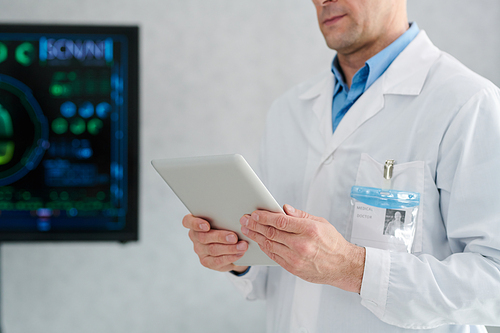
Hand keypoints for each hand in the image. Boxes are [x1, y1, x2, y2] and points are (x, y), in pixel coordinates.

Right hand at [182, 214, 248, 272]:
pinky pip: (218, 261)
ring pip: (213, 249)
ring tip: (242, 246)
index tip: (206, 225)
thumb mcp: (223, 219)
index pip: (188, 222)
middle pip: (203, 237)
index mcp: (194, 222)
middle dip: (220, 237)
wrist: (228, 244)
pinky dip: (230, 257)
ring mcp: (199, 250)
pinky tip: (239, 253)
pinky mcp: (206, 261)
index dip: (195, 224)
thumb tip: (239, 217)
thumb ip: (224, 217)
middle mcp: (195, 236)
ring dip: (230, 248)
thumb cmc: (225, 226)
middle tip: (234, 237)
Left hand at [240, 205, 364, 292]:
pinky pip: (274, 256)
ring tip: (247, 230)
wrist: (343, 266)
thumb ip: (300, 215)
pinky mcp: (293, 268)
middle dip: (255, 225)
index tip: (255, 213)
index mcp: (309, 230)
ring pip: (269, 245)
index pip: (280, 221)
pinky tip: (259, 242)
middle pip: (271, 233)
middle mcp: (301, 244)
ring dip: (256, 237)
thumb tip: (284, 209)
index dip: (264, 217)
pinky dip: (265, 248)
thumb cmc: (333, 243)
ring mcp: (296, 258)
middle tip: (245, 220)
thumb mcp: (320, 222)